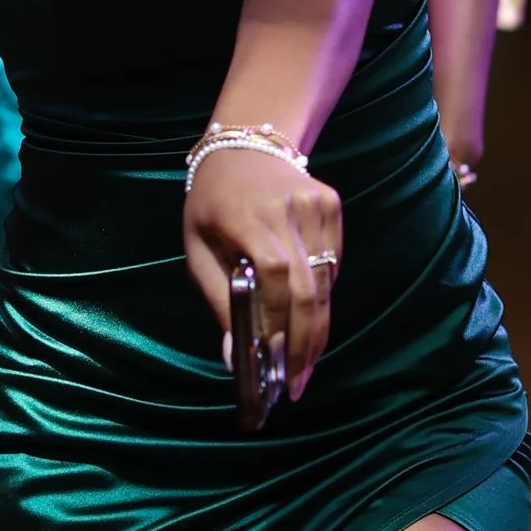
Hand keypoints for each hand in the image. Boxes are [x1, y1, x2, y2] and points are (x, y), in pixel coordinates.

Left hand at [182, 144, 343, 403]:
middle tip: (297, 385)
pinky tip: (308, 322)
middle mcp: (288, 208)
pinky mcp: (333, 206)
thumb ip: (220, 299)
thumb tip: (237, 357)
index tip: (276, 365)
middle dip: (304, 343)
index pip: (274, 276)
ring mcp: (316, 205)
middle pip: (307, 288)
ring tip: (304, 367)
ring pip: (325, 282)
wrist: (245, 144)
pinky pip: (333, 266)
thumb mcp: (198, 248)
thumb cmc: (211, 203)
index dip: (278, 322)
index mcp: (246, 217)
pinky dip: (322, 299)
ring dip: (316, 330)